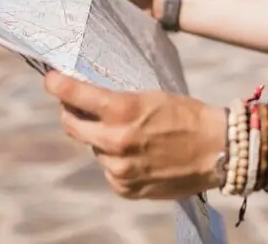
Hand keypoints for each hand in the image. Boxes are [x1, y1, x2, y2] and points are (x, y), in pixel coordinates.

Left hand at [44, 70, 226, 199]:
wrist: (217, 150)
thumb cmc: (187, 116)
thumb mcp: (152, 96)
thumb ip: (117, 101)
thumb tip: (88, 98)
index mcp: (123, 111)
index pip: (75, 94)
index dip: (57, 84)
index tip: (50, 79)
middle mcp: (115, 141)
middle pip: (71, 126)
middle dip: (70, 112)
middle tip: (75, 105)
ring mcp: (118, 168)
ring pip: (93, 150)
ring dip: (101, 140)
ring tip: (129, 134)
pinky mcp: (125, 188)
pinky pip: (109, 170)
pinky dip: (116, 161)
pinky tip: (139, 154)